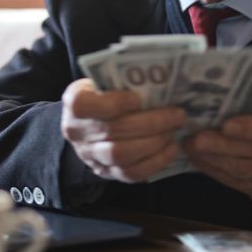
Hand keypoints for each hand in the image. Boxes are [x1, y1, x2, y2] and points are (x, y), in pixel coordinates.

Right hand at [61, 78, 184, 182]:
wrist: (89, 124)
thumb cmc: (104, 95)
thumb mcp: (104, 81)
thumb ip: (122, 81)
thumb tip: (158, 78)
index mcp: (75, 103)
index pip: (85, 105)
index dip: (114, 103)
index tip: (139, 98)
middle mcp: (77, 132)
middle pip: (113, 131)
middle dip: (150, 123)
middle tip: (177, 114)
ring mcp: (90, 156)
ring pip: (121, 155)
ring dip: (154, 142)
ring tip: (174, 130)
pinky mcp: (106, 173)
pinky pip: (131, 173)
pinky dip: (155, 162)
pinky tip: (171, 148)